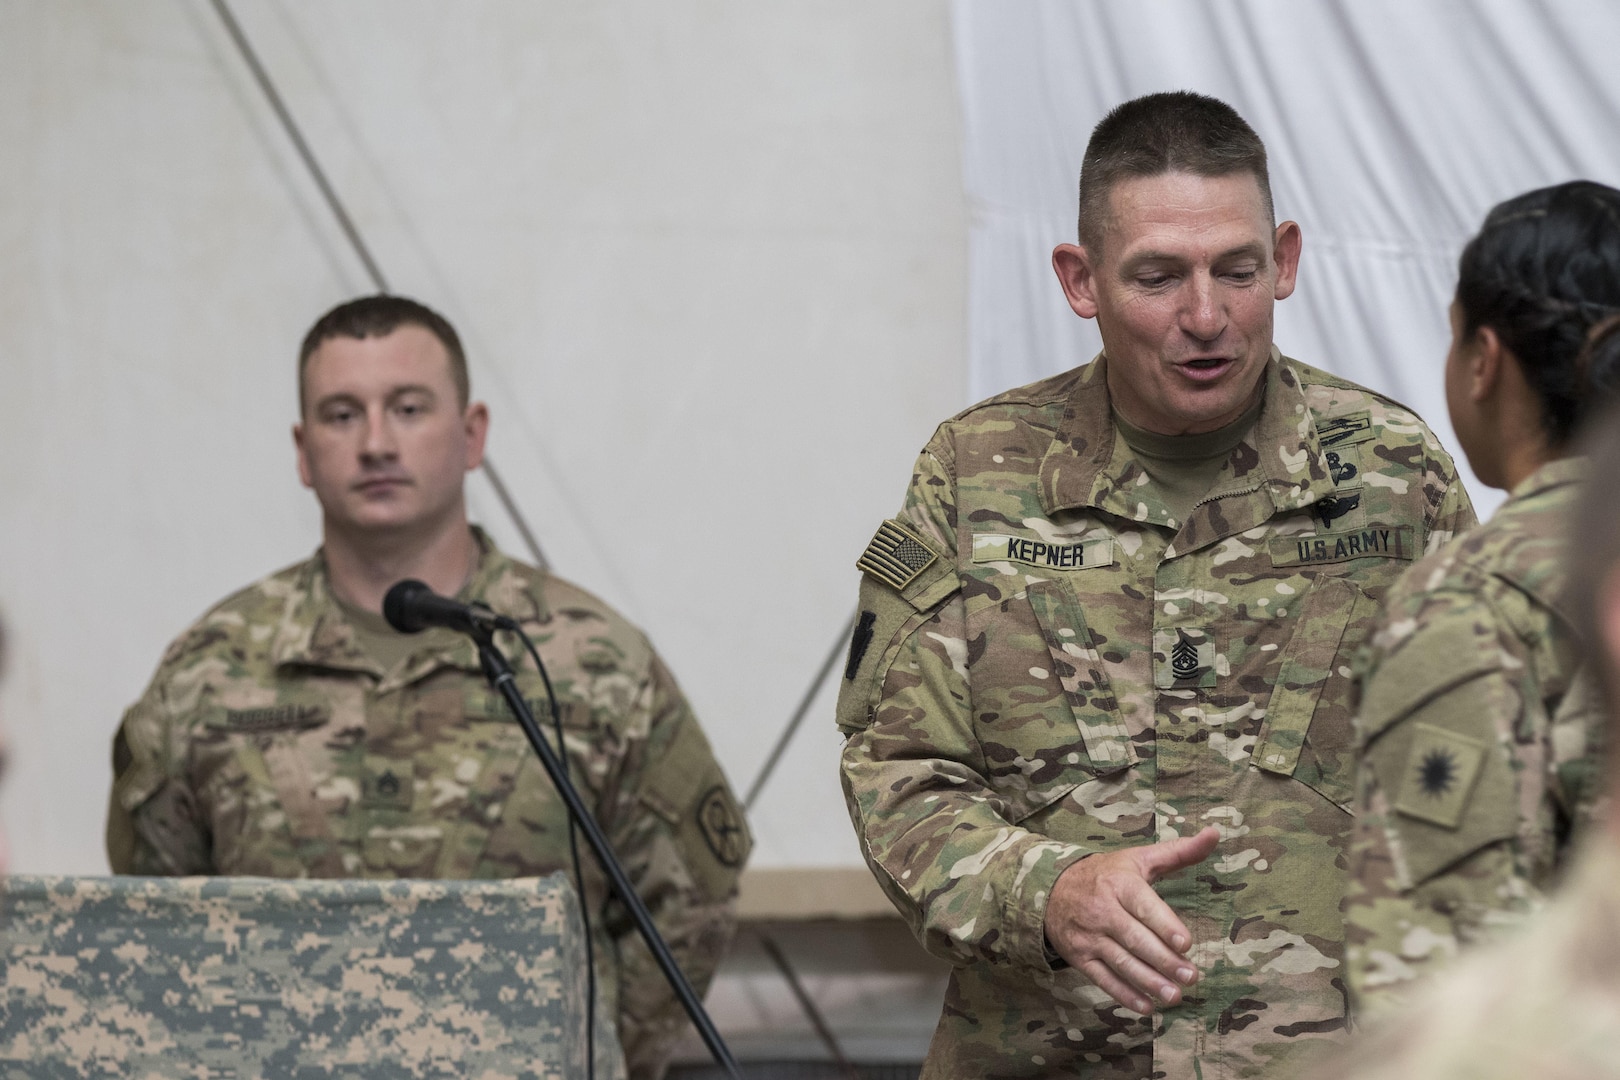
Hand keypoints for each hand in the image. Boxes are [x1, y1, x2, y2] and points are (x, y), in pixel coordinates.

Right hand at [1043, 825, 1219, 1013]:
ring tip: (1175, 996)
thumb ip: (1179, 852)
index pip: (1143, 905)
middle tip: (1191, 976)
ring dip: (1148, 981)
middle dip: (1163, 960)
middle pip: (1135, 938)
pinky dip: (1124, 994)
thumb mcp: (1138, 858)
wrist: (1050, 889)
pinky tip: (1147, 1007)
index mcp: (1119, 883)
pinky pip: (1102, 979)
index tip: (1185, 943)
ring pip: (1121, 962)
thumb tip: (1214, 834)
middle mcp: (1102, 910)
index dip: (1163, 924)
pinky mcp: (1079, 957)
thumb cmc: (1106, 874)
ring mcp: (1089, 936)